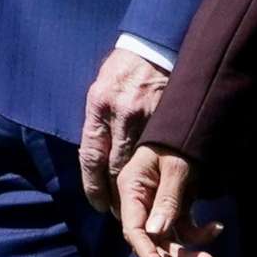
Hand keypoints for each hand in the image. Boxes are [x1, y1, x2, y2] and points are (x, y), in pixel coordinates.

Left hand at [78, 47, 171, 214]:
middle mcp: (120, 113)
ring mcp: (145, 115)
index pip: (91, 157)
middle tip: (120, 213)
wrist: (153, 44)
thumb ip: (97, 123)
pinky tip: (159, 183)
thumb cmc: (123, 68)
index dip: (93, 187)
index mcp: (98, 106)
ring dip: (138, 189)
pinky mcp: (166, 115)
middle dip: (117, 195)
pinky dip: (158, 171)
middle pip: (115, 168)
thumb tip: (95, 159)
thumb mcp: (99, 90)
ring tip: (140, 205)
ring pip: (139, 164)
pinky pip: (159, 151)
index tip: (98, 204)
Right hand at [113, 144, 222, 256]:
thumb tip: (155, 234)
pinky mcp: (174, 206)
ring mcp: (157, 205)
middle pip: (151, 241)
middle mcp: (140, 200)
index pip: (134, 231)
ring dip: (188, 253)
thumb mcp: (176, 167)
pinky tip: (216, 227)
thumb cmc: (180, 140)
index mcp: (132, 189)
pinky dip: (198, 235)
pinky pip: (183, 229)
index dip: (149, 255)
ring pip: (168, 240)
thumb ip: (167, 200)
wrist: (195, 122)